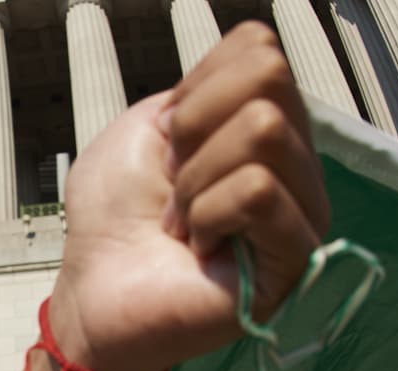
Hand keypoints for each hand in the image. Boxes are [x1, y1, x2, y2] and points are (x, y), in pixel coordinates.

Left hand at [48, 21, 327, 370]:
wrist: (94, 293)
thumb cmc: (115, 218)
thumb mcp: (148, 125)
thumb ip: (206, 88)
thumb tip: (256, 79)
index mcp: (268, 128)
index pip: (260, 49)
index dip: (197, 89)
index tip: (171, 146)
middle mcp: (297, 166)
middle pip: (270, 80)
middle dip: (195, 130)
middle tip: (176, 187)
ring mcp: (303, 214)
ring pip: (264, 132)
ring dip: (196, 180)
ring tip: (184, 224)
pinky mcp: (295, 261)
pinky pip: (259, 192)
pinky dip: (207, 213)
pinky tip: (200, 248)